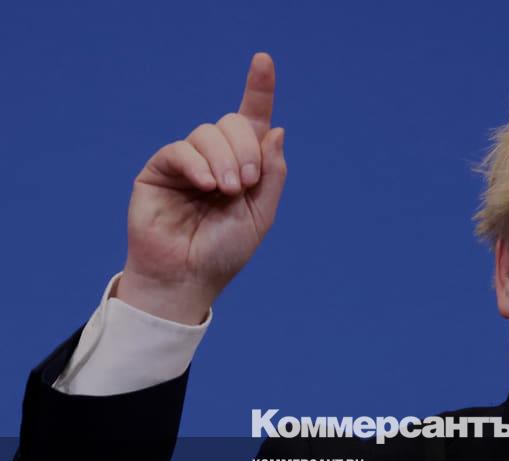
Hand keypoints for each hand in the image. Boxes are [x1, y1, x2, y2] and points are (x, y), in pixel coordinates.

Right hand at [115, 53, 286, 323]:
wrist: (188, 278)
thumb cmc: (224, 251)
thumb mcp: (260, 214)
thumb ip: (271, 173)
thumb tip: (276, 128)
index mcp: (244, 166)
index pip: (253, 122)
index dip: (258, 89)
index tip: (264, 61)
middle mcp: (216, 158)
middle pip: (234, 124)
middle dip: (246, 149)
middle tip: (246, 183)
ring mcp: (187, 162)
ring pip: (209, 133)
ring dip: (225, 159)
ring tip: (227, 191)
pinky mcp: (159, 170)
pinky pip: (180, 149)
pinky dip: (197, 162)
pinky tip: (206, 184)